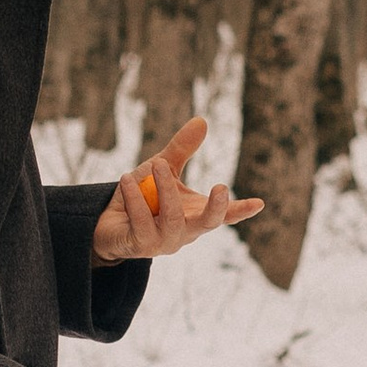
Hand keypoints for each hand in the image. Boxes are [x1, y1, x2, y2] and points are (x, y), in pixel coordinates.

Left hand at [90, 114, 267, 263]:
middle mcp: (185, 233)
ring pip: (172, 218)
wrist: (107, 220)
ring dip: (164, 189)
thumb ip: (182, 149)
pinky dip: (134, 198)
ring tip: (155, 164)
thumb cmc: (141, 196)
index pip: (223, 215)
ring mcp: (163, 243)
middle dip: (216, 207)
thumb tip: (202, 120)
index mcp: (195, 215)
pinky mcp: (140, 246)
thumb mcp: (163, 168)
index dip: (241, 210)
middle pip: (208, 223)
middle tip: (221, 187)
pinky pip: (141, 221)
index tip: (259, 203)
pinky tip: (126, 180)